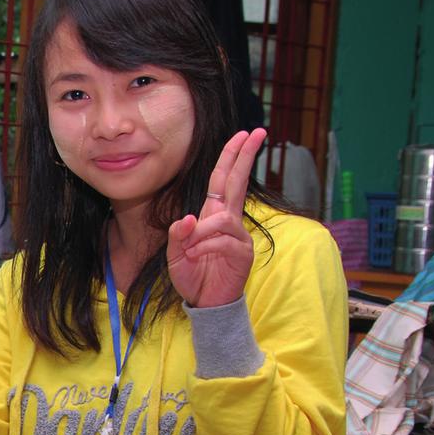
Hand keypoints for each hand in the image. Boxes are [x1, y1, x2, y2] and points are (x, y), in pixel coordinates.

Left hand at [166, 128, 266, 307]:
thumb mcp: (176, 255)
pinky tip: (197, 257)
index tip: (244, 134)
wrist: (205, 303)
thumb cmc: (192, 276)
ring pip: (221, 219)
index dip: (232, 157)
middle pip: (237, 182)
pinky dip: (204, 247)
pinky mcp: (242, 252)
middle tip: (257, 131)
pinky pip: (222, 240)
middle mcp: (229, 221)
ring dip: (201, 234)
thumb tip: (187, 218)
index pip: (223, 181)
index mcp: (213, 216)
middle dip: (245, 156)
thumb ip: (178, 235)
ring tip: (191, 251)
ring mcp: (239, 236)